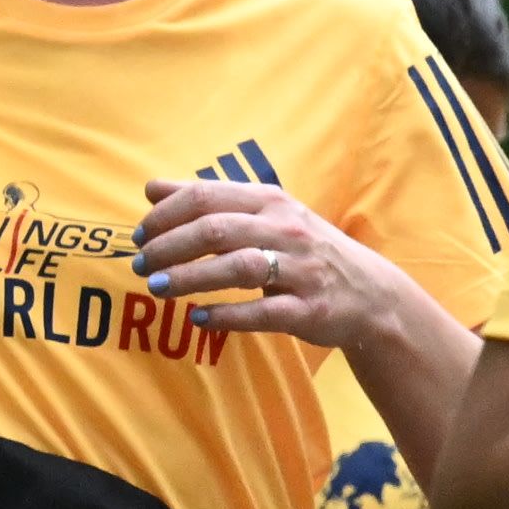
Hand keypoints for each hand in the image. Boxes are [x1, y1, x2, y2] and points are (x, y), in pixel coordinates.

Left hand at [133, 176, 418, 348]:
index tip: (140, 234)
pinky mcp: (307, 310)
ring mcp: (300, 270)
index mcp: (271, 201)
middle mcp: (285, 230)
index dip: (165, 215)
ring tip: (156, 288)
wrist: (369, 293)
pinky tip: (197, 319)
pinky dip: (225, 315)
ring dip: (189, 278)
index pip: (207, 197)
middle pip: (216, 229)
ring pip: (236, 267)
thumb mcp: (264, 215)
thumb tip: (152, 188)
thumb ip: (211, 201)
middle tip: (140, 264)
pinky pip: (261, 312)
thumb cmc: (304, 250)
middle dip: (169, 246)